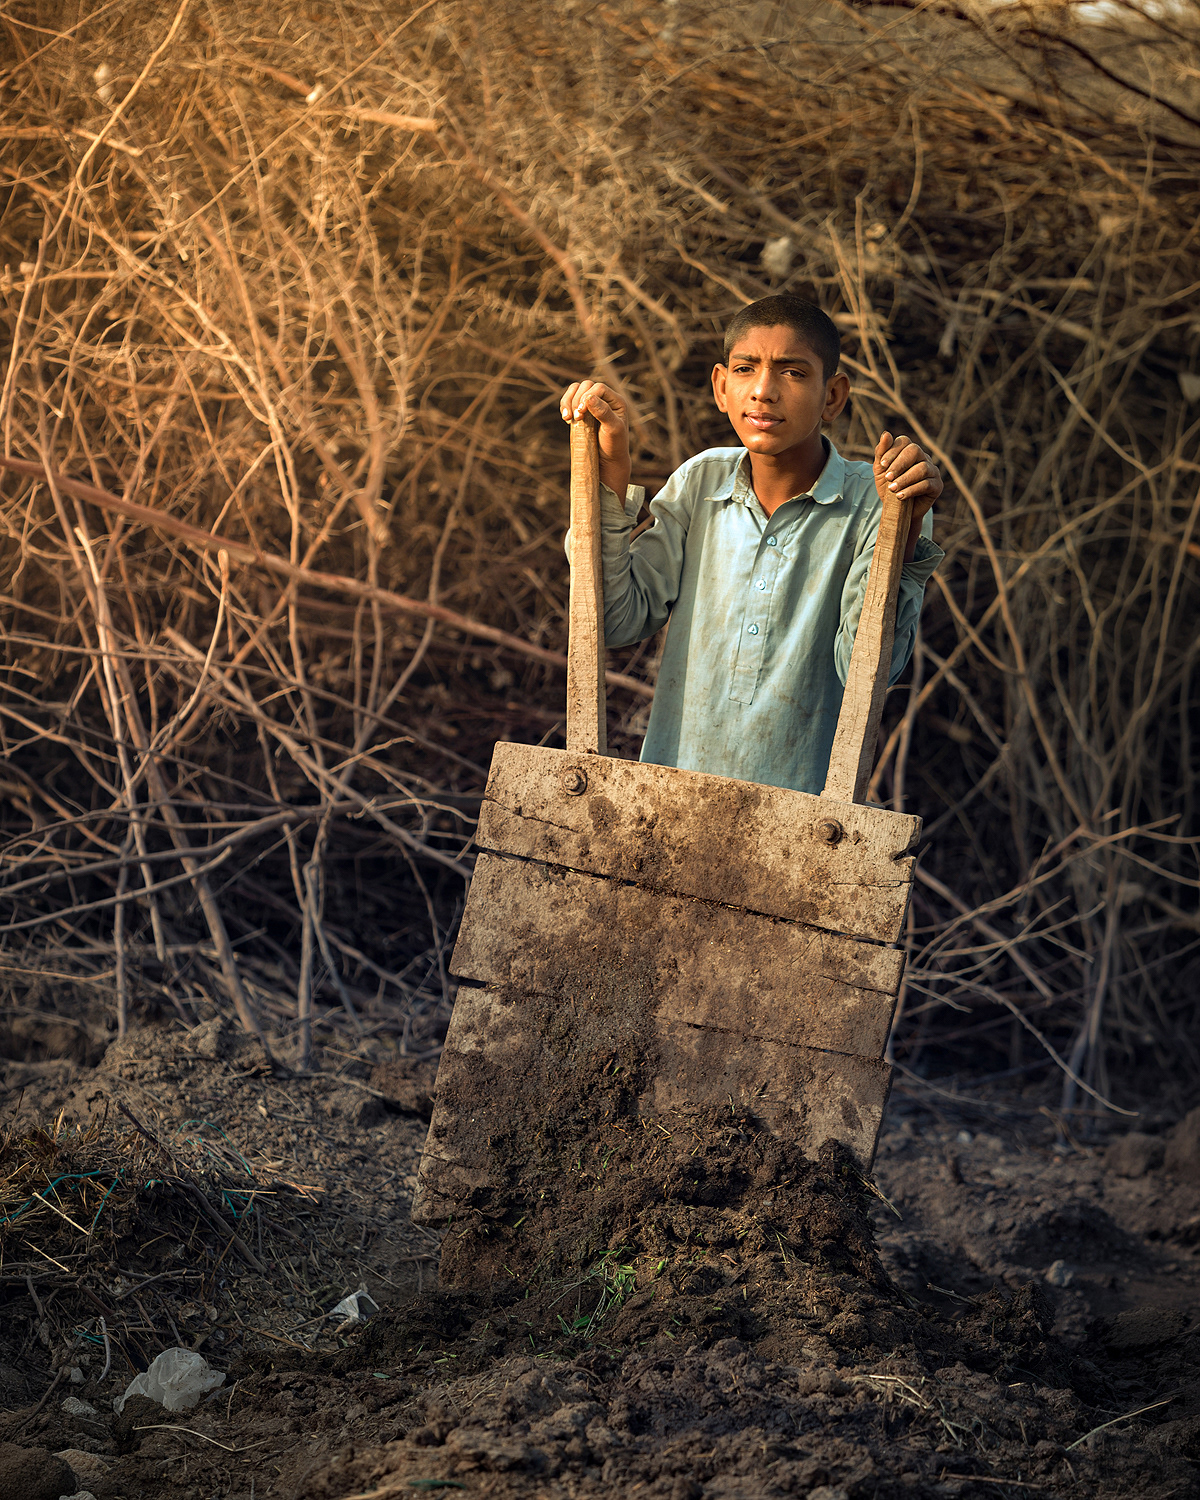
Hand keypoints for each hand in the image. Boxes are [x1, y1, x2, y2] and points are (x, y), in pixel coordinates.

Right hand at [560, 380, 631, 497]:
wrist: (608, 461)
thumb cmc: (614, 445)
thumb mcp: (613, 429)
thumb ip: (603, 412)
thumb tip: (589, 397)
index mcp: (616, 401)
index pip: (599, 388)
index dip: (588, 396)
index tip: (581, 413)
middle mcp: (605, 399)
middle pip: (586, 386)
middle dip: (577, 400)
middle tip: (577, 418)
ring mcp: (592, 404)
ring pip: (575, 390)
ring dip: (568, 401)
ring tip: (567, 418)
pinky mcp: (582, 411)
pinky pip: (569, 399)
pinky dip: (564, 405)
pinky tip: (566, 418)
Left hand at [873, 431, 942, 560]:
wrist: (897, 511)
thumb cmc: (888, 487)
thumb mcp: (880, 471)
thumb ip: (881, 453)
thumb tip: (886, 433)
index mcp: (909, 451)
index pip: (904, 442)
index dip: (893, 451)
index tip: (882, 465)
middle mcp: (923, 457)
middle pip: (915, 451)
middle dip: (899, 464)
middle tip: (888, 478)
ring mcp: (932, 471)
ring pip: (922, 468)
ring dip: (905, 479)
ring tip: (893, 489)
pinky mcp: (937, 486)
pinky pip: (927, 484)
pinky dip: (912, 490)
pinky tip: (900, 496)